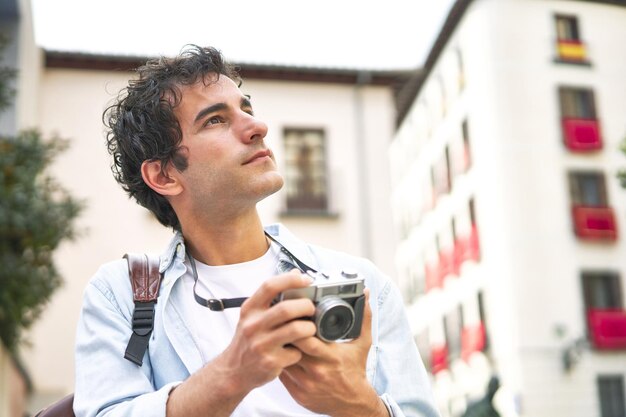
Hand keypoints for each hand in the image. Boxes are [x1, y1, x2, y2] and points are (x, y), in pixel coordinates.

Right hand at [167, 270, 317, 416]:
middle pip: (286, 309)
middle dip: (306, 306)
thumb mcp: (252, 315)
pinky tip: (297, 350)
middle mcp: (253, 325)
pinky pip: (296, 352)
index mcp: (250, 309)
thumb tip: (295, 273)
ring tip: (310, 329)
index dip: (291, 280)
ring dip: (309, 328)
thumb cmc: (247, 340)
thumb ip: (272, 296)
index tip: (306, 280)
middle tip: (311, 309)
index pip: (270, 286)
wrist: (233, 370)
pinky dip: (301, 351)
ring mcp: (261, 345)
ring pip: (296, 330)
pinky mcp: (270, 362)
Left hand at [279, 289, 388, 416]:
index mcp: (332, 356)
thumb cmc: (356, 370)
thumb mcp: (363, 343)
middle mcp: (317, 371)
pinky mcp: (298, 393)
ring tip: (279, 336)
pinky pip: (282, 375)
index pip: (307, 339)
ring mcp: (306, 384)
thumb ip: (363, 317)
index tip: (294, 315)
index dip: (297, 325)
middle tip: (282, 322)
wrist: (353, 403)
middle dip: (285, 333)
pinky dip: (280, 362)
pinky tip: (281, 354)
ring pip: (283, 360)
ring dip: (280, 347)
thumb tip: (365, 294)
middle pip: (292, 347)